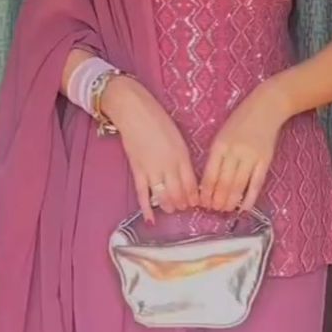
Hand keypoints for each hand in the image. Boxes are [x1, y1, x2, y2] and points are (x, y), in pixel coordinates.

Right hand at [101, 76, 197, 222]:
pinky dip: (147, 209)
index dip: (194, 196)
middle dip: (183, 203)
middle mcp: (169, 165)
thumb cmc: (158, 119)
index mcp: (182, 155)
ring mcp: (152, 170)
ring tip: (171, 209)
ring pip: (163, 196)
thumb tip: (185, 174)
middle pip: (178, 193)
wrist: (133, 111)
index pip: (191, 184)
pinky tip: (151, 220)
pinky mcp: (137, 171)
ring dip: (169, 206)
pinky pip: (142, 194)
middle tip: (184, 208)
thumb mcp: (178, 137)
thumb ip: (182, 157)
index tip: (197, 202)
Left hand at [199, 80, 289, 213]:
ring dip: (231, 201)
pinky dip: (249, 198)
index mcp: (220, 145)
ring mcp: (251, 156)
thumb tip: (208, 182)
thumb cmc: (241, 121)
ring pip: (238, 185)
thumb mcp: (222, 134)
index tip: (202, 203)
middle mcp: (234, 152)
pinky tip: (244, 208)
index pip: (210, 175)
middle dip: (217, 200)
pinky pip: (256, 183)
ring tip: (225, 210)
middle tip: (213, 210)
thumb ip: (216, 156)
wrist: (266, 107)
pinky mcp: (265, 160)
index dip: (205, 192)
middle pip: (223, 183)